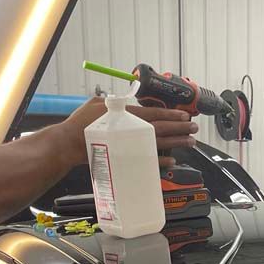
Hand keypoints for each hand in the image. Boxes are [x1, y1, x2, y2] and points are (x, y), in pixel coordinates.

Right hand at [59, 96, 198, 167]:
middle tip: (194, 129)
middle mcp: (132, 129)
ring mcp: (131, 145)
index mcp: (127, 114)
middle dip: (180, 128)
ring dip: (177, 143)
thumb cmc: (81, 123)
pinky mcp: (127, 157)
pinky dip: (162, 160)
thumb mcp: (97, 104)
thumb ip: (114, 102)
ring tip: (190, 142)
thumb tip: (125, 102)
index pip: (155, 113)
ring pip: (160, 143)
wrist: (70, 144)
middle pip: (162, 128)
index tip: (185, 115)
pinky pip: (149, 160)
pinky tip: (173, 160)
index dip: (172, 114)